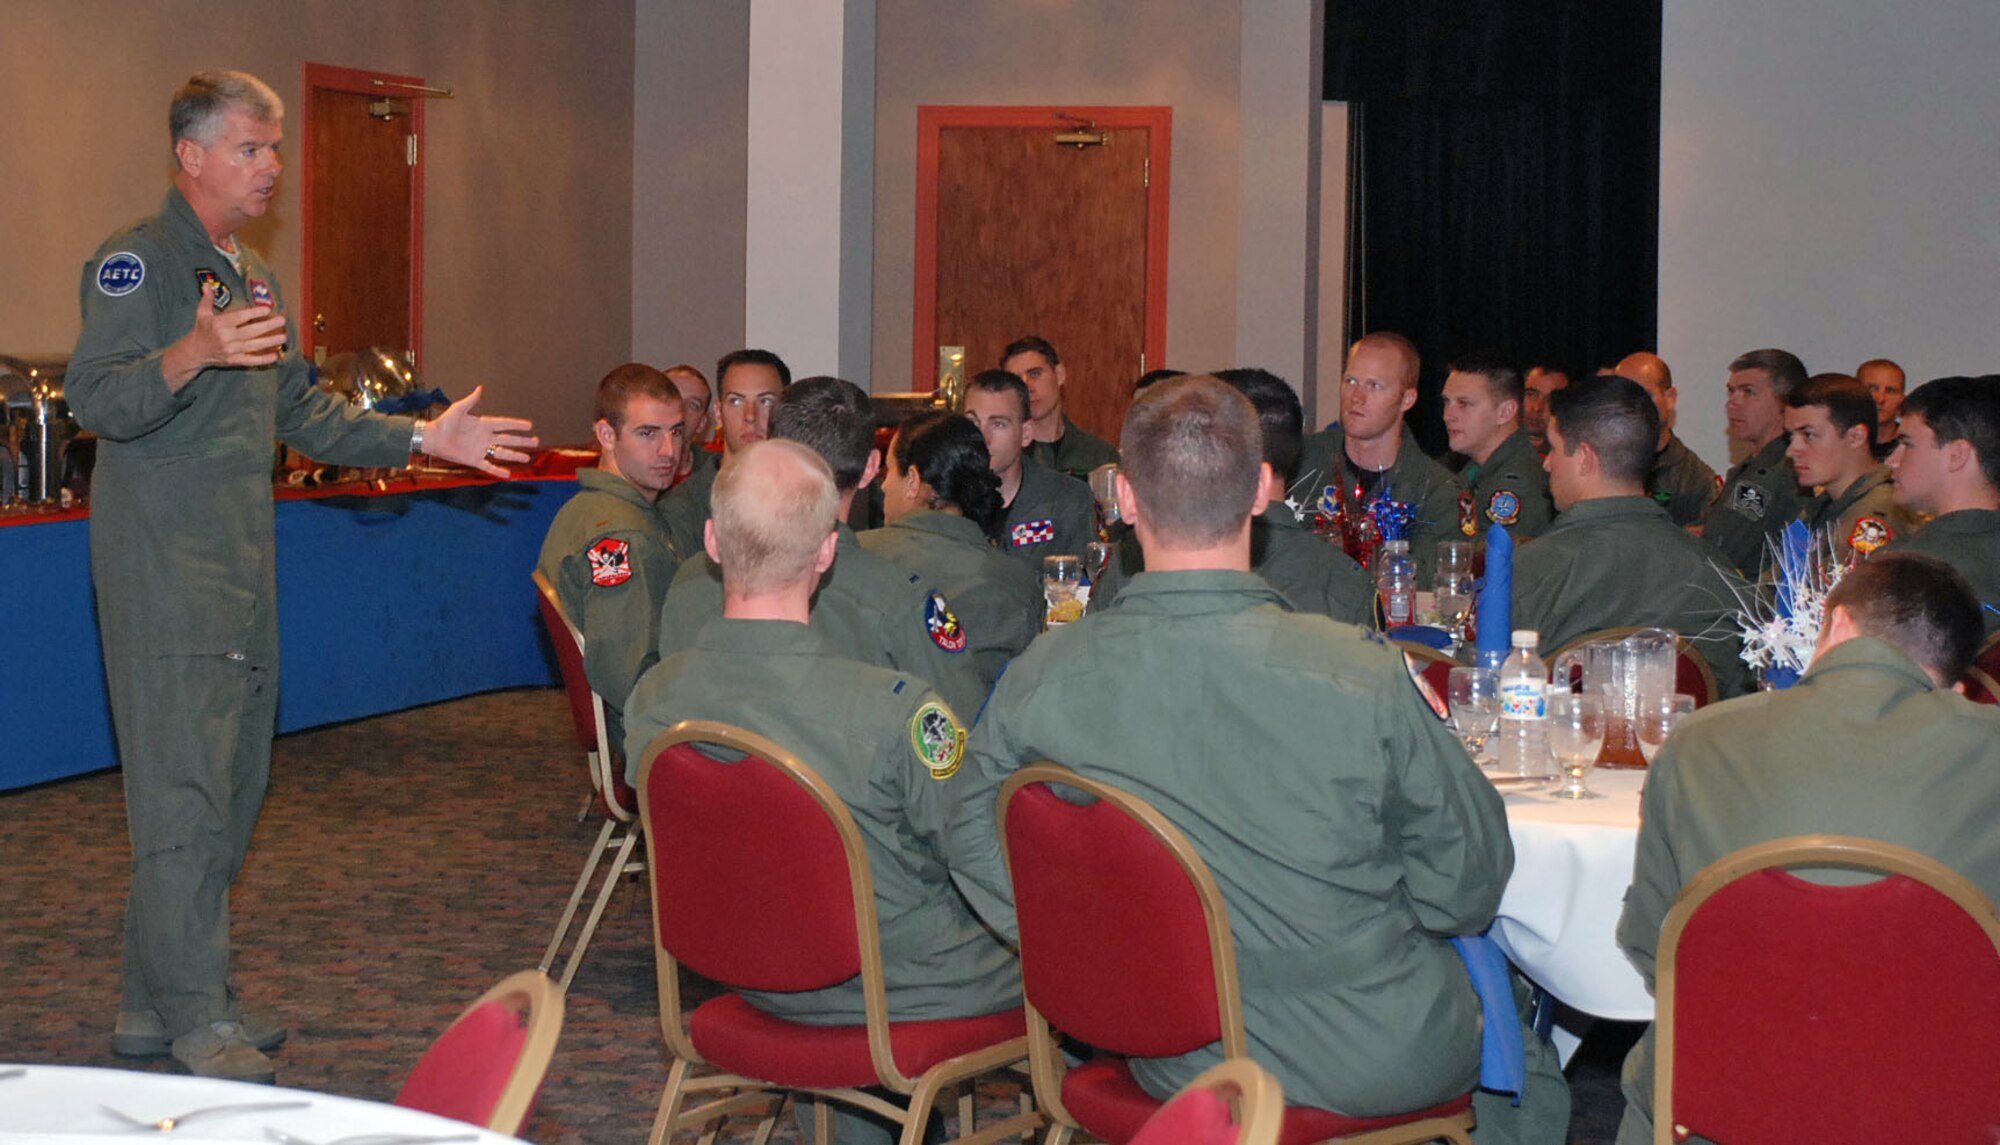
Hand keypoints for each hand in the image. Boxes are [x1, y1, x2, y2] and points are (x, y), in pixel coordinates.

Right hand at [162, 299, 288, 390]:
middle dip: (268, 326)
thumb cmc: (201, 331)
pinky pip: (251, 361)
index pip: (240, 318)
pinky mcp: (234, 361)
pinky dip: (263, 359)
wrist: (195, 353)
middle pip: (251, 331)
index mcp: (220, 324)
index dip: (254, 313)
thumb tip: (207, 285)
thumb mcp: (202, 314)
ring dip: (270, 342)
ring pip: (254, 346)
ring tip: (284, 337)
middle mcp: (227, 337)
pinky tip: (276, 356)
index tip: (268, 309)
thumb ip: (207, 300)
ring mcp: (232, 350)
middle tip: (283, 320)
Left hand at [422, 385, 537, 476]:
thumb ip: (471, 400)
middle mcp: (485, 437)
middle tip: (536, 442)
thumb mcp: (458, 409)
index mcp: (483, 424)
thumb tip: (480, 388)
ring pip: (502, 453)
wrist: (433, 438)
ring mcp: (481, 449)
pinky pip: (489, 466)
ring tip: (528, 458)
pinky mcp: (474, 460)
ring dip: (515, 455)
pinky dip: (498, 470)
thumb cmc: (444, 422)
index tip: (530, 425)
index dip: (517, 425)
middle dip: (522, 441)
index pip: (504, 424)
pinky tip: (508, 474)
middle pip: (508, 439)